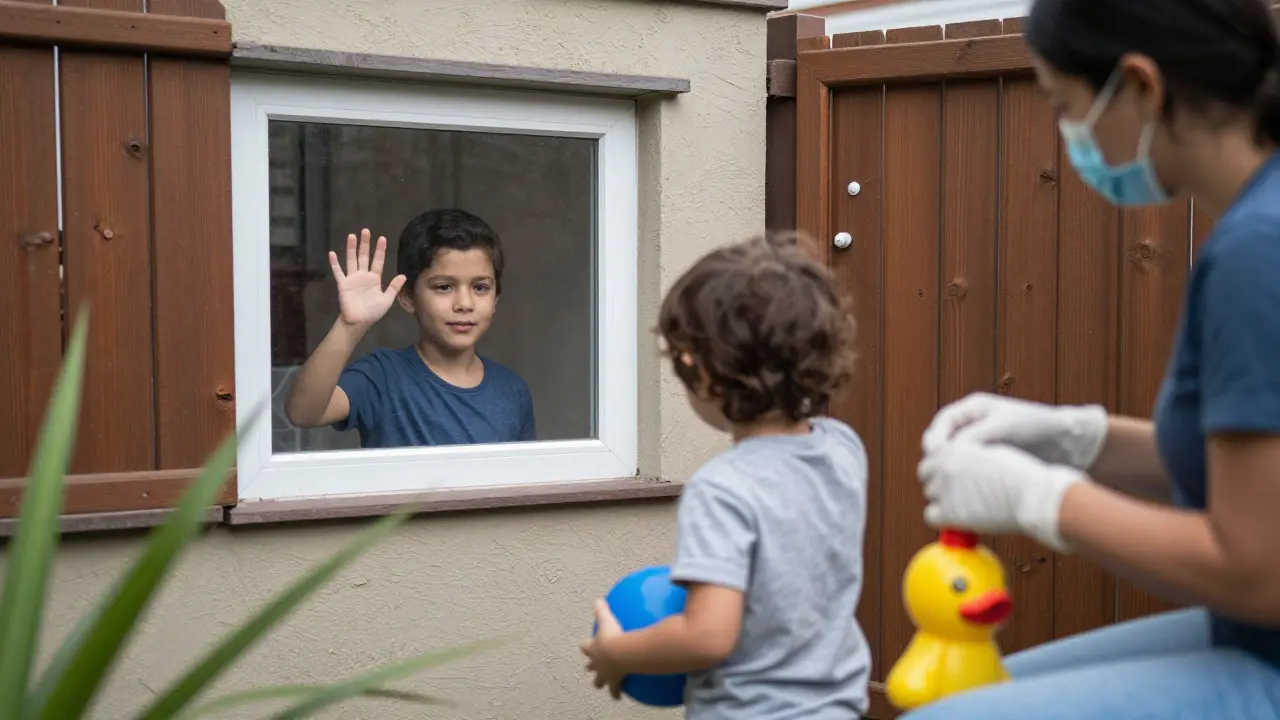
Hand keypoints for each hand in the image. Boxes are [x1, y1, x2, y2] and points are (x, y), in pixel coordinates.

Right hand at [328, 229, 406, 327]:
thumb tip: (403, 275)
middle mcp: (363, 276)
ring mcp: (352, 279)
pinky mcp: (343, 284)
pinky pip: (338, 272)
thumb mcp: (387, 300)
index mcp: (374, 279)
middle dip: (365, 244)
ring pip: (352, 260)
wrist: (359, 322)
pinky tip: (332, 253)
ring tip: (352, 236)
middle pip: (364, 256)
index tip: (382, 238)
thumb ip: (394, 287)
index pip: (378, 261)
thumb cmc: (373, 312)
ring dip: (351, 248)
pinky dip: (335, 263)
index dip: (380, 250)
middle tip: (366, 230)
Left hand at [580, 599, 625, 700]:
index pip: (586, 646)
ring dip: (601, 683)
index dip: (586, 645)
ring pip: (600, 682)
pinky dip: (617, 693)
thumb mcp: (606, 619)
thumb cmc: (611, 637)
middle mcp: (597, 663)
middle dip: (591, 668)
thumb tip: (598, 598)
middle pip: (591, 667)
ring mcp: (605, 674)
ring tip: (605, 687)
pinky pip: (615, 691)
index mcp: (594, 648)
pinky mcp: (614, 683)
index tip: (587, 645)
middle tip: (590, 670)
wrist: (618, 655)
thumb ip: (601, 609)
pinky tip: (619, 697)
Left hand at [918, 441, 1086, 552]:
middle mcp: (945, 465)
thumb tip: (961, 468)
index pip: (932, 457)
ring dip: (943, 500)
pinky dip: (941, 519)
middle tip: (958, 494)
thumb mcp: (992, 454)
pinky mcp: (949, 512)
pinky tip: (958, 519)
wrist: (1031, 495)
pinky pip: (931, 516)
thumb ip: (971, 456)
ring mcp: (944, 488)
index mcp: (955, 448)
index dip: (942, 468)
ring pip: (930, 496)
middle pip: (926, 476)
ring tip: (966, 506)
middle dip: (939, 483)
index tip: (952, 478)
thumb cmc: (1021, 477)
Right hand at [921, 392, 1108, 469]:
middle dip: (938, 460)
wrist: (1067, 442)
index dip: (934, 441)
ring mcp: (977, 448)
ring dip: (950, 474)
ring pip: (951, 462)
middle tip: (940, 474)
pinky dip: (963, 482)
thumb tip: (949, 450)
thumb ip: (976, 435)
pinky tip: (968, 492)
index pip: (940, 426)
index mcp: (971, 411)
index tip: (935, 455)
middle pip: (940, 446)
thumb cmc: (1037, 425)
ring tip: (954, 486)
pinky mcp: (985, 466)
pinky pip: (966, 474)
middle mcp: (970, 428)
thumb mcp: (1005, 426)